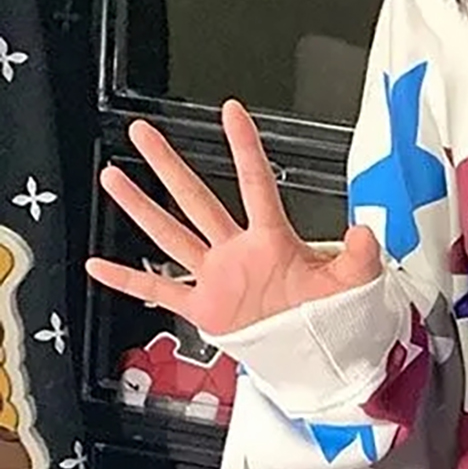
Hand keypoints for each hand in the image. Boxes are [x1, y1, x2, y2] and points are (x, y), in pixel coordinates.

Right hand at [87, 101, 381, 337]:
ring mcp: (218, 278)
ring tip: (113, 177)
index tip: (232, 111)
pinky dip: (129, 280)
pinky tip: (100, 265)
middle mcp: (238, 252)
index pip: (256, 184)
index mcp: (272, 241)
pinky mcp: (205, 308)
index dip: (245, 148)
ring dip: (141, 208)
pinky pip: (159, 291)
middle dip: (169, 165)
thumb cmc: (334, 317)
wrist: (318, 356)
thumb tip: (366, 232)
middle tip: (144, 132)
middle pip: (197, 199)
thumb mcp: (353, 284)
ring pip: (171, 235)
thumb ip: (360, 256)